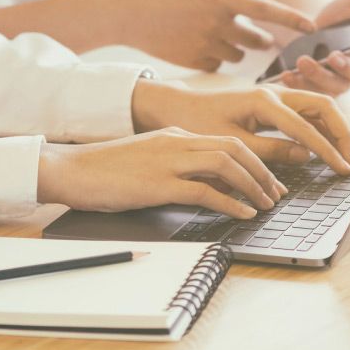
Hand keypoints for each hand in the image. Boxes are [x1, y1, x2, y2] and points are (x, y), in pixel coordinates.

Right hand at [36, 128, 283, 218]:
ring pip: (227, 164)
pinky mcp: (159, 183)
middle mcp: (177, 142)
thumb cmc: (105, 170)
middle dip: (263, 171)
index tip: (269, 180)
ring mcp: (169, 160)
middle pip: (235, 148)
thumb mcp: (149, 160)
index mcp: (176, 135)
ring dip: (253, 185)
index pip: (227, 141)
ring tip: (266, 205)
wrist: (72, 169)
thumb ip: (178, 166)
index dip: (254, 160)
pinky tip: (243, 214)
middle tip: (277, 193)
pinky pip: (205, 190)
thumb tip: (209, 186)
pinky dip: (231, 202)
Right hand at [117, 0, 314, 70]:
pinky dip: (214, 59)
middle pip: (256, 38)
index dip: (292, 18)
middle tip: (261, 37)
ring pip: (238, 54)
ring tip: (216, 37)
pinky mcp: (194, 61)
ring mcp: (205, 44)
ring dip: (236, 48)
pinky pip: (217, 65)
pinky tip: (197, 47)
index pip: (267, 10)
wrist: (125, 12)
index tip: (312, 25)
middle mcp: (217, 22)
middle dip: (261, 38)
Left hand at [131, 80, 349, 174]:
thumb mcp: (232, 143)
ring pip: (317, 105)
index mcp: (262, 100)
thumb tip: (306, 157)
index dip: (328, 150)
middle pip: (323, 105)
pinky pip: (305, 110)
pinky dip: (320, 126)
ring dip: (335, 128)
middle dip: (342, 133)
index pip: (306, 126)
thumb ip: (270, 150)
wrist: (176, 107)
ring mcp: (274, 93)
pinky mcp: (271, 101)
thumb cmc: (197, 124)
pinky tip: (326, 146)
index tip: (342, 169)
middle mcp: (273, 92)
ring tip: (345, 155)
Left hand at [280, 0, 349, 95]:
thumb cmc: (339, 18)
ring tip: (303, 61)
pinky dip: (296, 83)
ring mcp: (338, 80)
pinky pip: (309, 91)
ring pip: (334, 87)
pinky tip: (285, 74)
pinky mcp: (316, 87)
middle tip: (335, 56)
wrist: (306, 31)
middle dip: (349, 68)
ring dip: (318, 75)